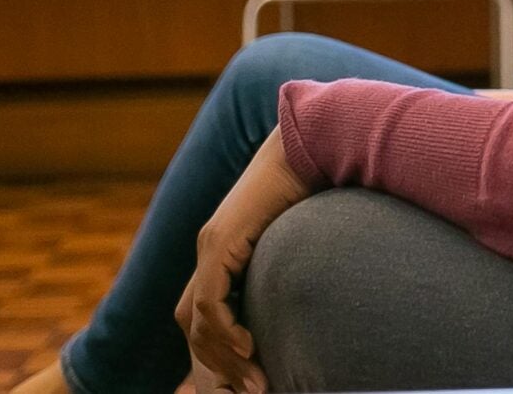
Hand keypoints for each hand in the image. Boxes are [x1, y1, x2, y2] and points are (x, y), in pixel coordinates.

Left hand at [178, 128, 316, 393]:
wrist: (313, 143)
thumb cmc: (320, 183)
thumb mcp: (301, 236)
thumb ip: (291, 261)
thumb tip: (313, 288)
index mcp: (226, 248)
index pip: (205, 311)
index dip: (220, 345)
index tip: (251, 371)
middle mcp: (211, 247)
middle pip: (193, 323)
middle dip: (215, 363)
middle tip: (250, 387)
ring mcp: (212, 244)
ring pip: (198, 319)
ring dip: (222, 356)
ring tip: (254, 378)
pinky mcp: (221, 242)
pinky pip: (210, 301)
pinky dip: (225, 330)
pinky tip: (249, 346)